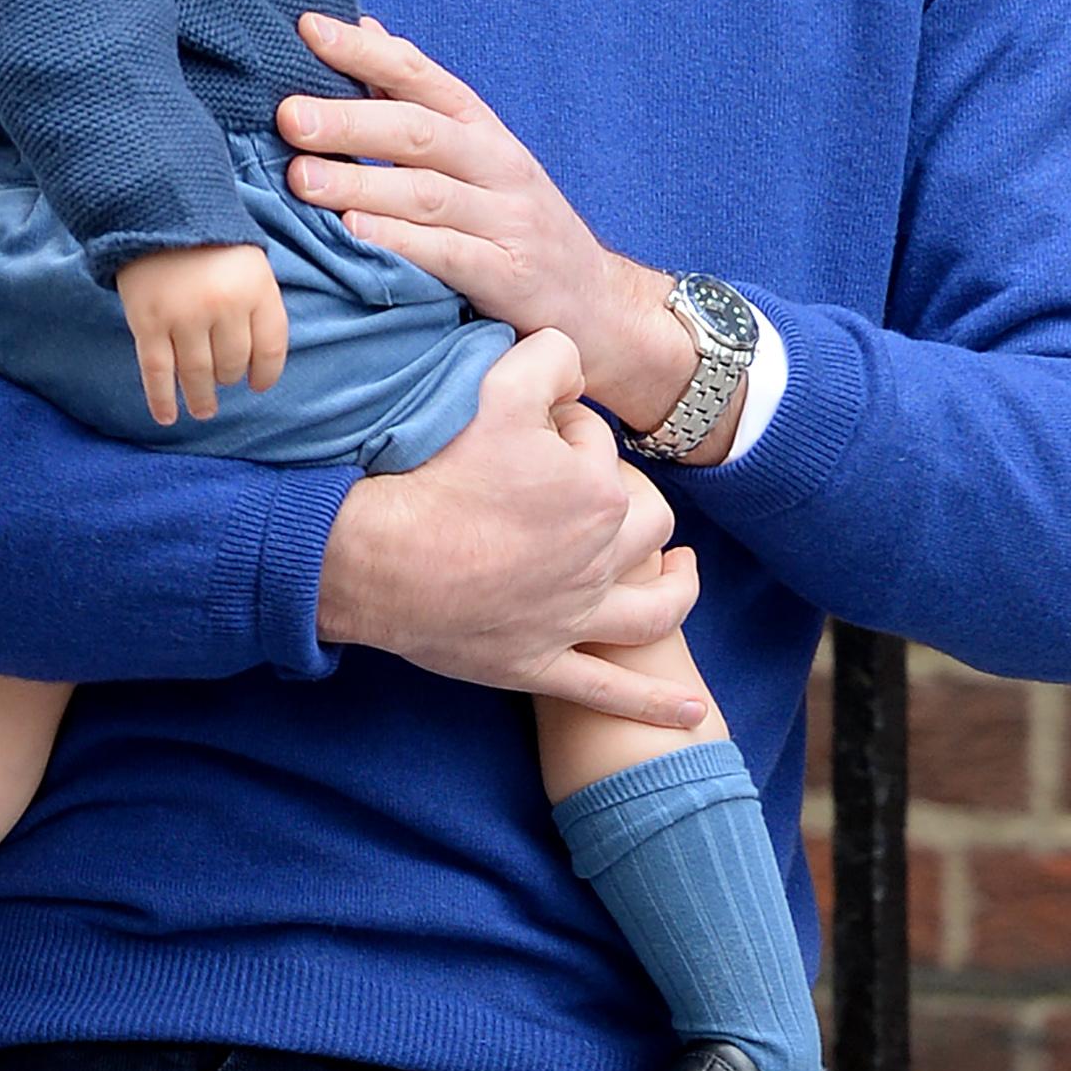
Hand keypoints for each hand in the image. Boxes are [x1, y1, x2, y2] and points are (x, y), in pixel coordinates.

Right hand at [116, 243, 288, 425]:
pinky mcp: (148, 322)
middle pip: (233, 363)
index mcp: (257, 288)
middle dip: (228, 377)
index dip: (266, 373)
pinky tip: (167, 416)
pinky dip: (161, 399)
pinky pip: (157, 372)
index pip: (271, 347)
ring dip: (201, 398)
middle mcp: (225, 306)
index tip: (258, 385)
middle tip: (221, 382)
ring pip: (197, 373)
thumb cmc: (206, 235)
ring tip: (203, 409)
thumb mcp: (248, 261)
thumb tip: (256, 359)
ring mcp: (184, 316)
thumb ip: (256, 302)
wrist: (154, 206)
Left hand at [279, 13, 701, 435]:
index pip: (421, 76)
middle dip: (351, 121)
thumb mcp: (476, 155)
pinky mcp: (509, 275)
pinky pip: (449, 255)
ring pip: (428, 193)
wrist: (595, 301)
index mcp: (482, 129)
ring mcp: (507, 220)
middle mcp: (497, 165)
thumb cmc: (513, 222)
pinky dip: (400, 242)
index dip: (366, 52)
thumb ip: (416, 100)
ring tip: (301, 178)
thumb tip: (362, 28)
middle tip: (289, 117)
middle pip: (420, 132)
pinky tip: (354, 234)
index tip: (309, 30)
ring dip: (361, 182)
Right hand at [315, 326, 705, 725]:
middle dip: (629, 501)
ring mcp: (574, 619)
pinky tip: (692, 712)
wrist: (379, 558)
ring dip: (676, 589)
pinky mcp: (541, 663)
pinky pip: (611, 690)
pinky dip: (657, 704)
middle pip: (645, 523)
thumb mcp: (497, 385)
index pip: (599, 449)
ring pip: (652, 608)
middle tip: (593, 490)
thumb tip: (573, 362)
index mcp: (598, 494)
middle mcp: (599, 560)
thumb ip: (550, 358)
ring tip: (681, 571)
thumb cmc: (435, 474)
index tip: (530, 431)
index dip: (566, 432)